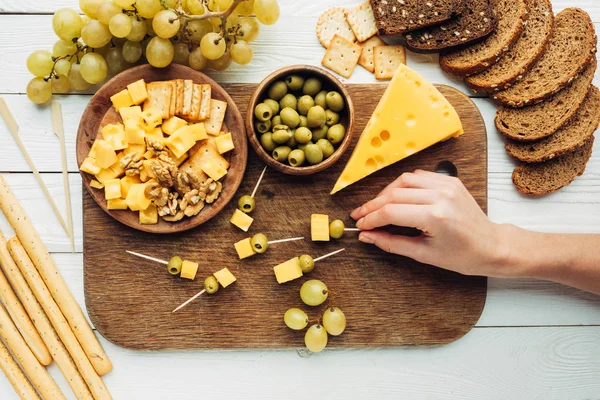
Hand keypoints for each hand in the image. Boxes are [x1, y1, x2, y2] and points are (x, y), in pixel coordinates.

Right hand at [350, 170, 508, 277]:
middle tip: (360, 215)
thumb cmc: (462, 256)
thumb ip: (391, 243)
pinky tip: (396, 196)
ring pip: (404, 180)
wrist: (492, 246)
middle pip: (394, 194)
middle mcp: (440, 196)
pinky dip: (404, 184)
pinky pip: (419, 176)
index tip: (359, 225)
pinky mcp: (450, 180)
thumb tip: (367, 236)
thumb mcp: (423, 254)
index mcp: (435, 217)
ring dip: (386, 192)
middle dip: (373, 205)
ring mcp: (447, 185)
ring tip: (376, 206)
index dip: (370, 218)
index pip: (391, 212)